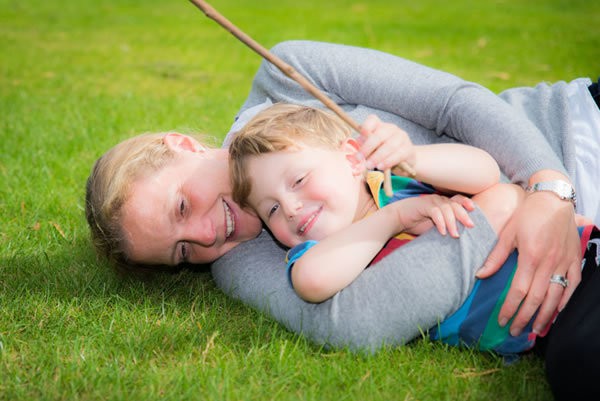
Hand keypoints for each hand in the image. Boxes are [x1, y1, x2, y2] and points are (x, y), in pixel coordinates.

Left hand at [358, 114, 414, 173]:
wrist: (405, 161)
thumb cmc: (383, 154)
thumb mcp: (372, 150)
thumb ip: (364, 149)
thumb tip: (356, 154)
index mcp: (380, 126)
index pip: (372, 120)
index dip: (365, 128)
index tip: (358, 141)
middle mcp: (391, 128)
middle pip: (379, 134)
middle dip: (367, 147)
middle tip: (359, 158)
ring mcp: (401, 137)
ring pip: (389, 145)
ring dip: (377, 157)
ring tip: (369, 165)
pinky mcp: (408, 148)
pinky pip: (398, 154)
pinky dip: (388, 161)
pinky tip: (381, 167)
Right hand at [390, 194, 474, 237]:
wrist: (398, 217)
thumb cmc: (417, 222)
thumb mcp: (435, 225)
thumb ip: (446, 226)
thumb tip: (460, 236)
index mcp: (443, 203)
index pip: (458, 200)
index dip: (467, 203)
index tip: (474, 211)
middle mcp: (439, 200)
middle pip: (456, 204)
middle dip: (464, 215)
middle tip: (470, 225)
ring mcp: (431, 201)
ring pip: (447, 209)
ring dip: (452, 222)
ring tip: (455, 235)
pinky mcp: (423, 205)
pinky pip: (435, 212)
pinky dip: (440, 222)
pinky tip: (442, 231)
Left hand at [477, 191, 580, 335]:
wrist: (553, 198)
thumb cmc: (527, 214)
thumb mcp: (507, 233)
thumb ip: (495, 257)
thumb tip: (480, 275)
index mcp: (530, 257)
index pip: (518, 291)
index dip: (509, 309)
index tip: (501, 321)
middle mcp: (549, 263)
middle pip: (537, 299)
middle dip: (525, 318)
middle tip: (515, 331)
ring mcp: (564, 262)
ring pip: (557, 297)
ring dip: (546, 316)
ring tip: (535, 330)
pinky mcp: (575, 259)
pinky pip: (573, 285)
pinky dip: (566, 300)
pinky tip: (558, 312)